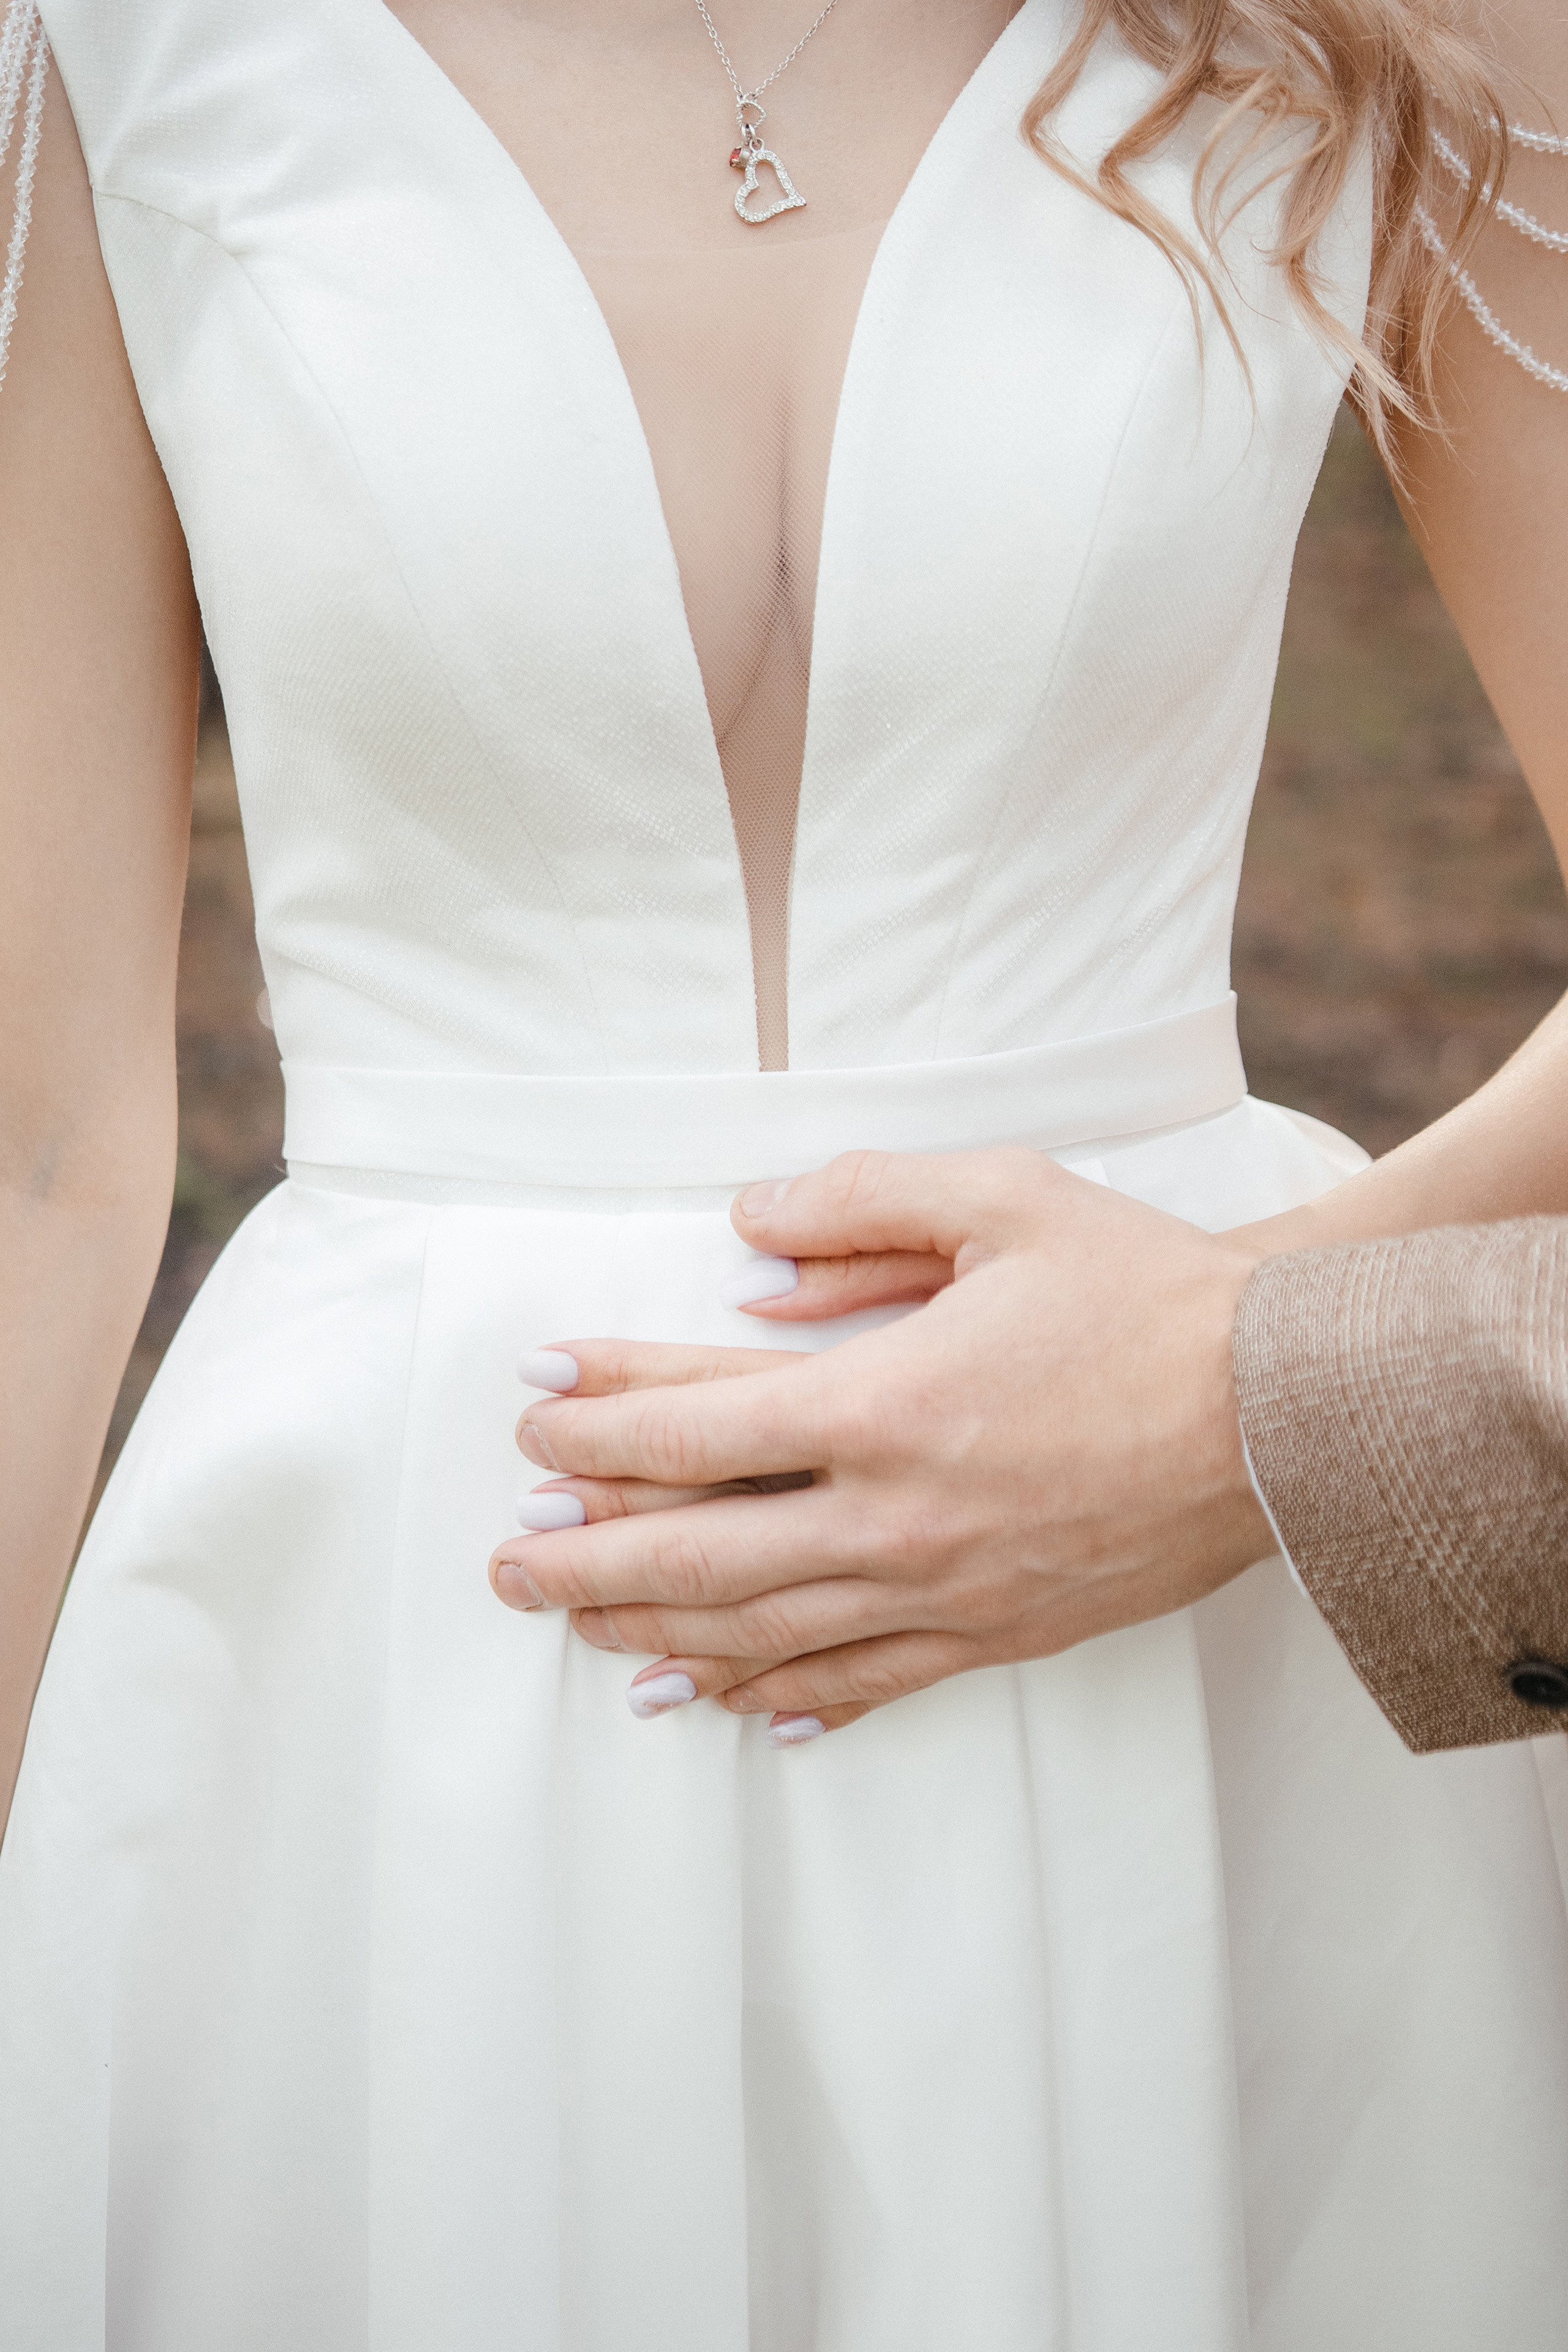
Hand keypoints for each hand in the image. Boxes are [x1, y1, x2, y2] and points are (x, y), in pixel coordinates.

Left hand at [489, 1149, 1276, 1739]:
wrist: (1289, 1408)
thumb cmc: (1149, 1294)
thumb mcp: (1005, 1198)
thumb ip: (861, 1199)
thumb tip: (745, 1221)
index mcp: (886, 1403)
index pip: (696, 1427)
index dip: (597, 1419)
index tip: (528, 1408)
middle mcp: (898, 1516)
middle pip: (700, 1555)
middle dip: (586, 1557)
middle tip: (505, 1559)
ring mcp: (947, 1591)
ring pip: (766, 1635)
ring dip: (656, 1635)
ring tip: (577, 1632)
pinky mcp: (1001, 1634)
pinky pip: (868, 1683)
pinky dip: (786, 1697)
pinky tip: (728, 1707)